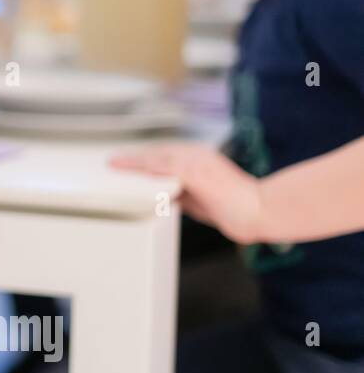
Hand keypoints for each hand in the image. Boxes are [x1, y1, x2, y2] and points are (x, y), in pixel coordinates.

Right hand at [110, 143, 263, 243]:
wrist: (259, 215)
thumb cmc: (234, 197)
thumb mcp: (197, 176)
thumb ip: (172, 167)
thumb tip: (147, 164)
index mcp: (190, 157)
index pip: (152, 157)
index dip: (130, 160)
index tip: (111, 162)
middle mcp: (191, 166)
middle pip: (155, 162)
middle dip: (133, 163)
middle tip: (113, 165)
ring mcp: (194, 182)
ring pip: (161, 176)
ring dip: (143, 176)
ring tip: (126, 178)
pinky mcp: (198, 199)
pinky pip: (170, 192)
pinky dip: (155, 191)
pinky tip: (151, 196)